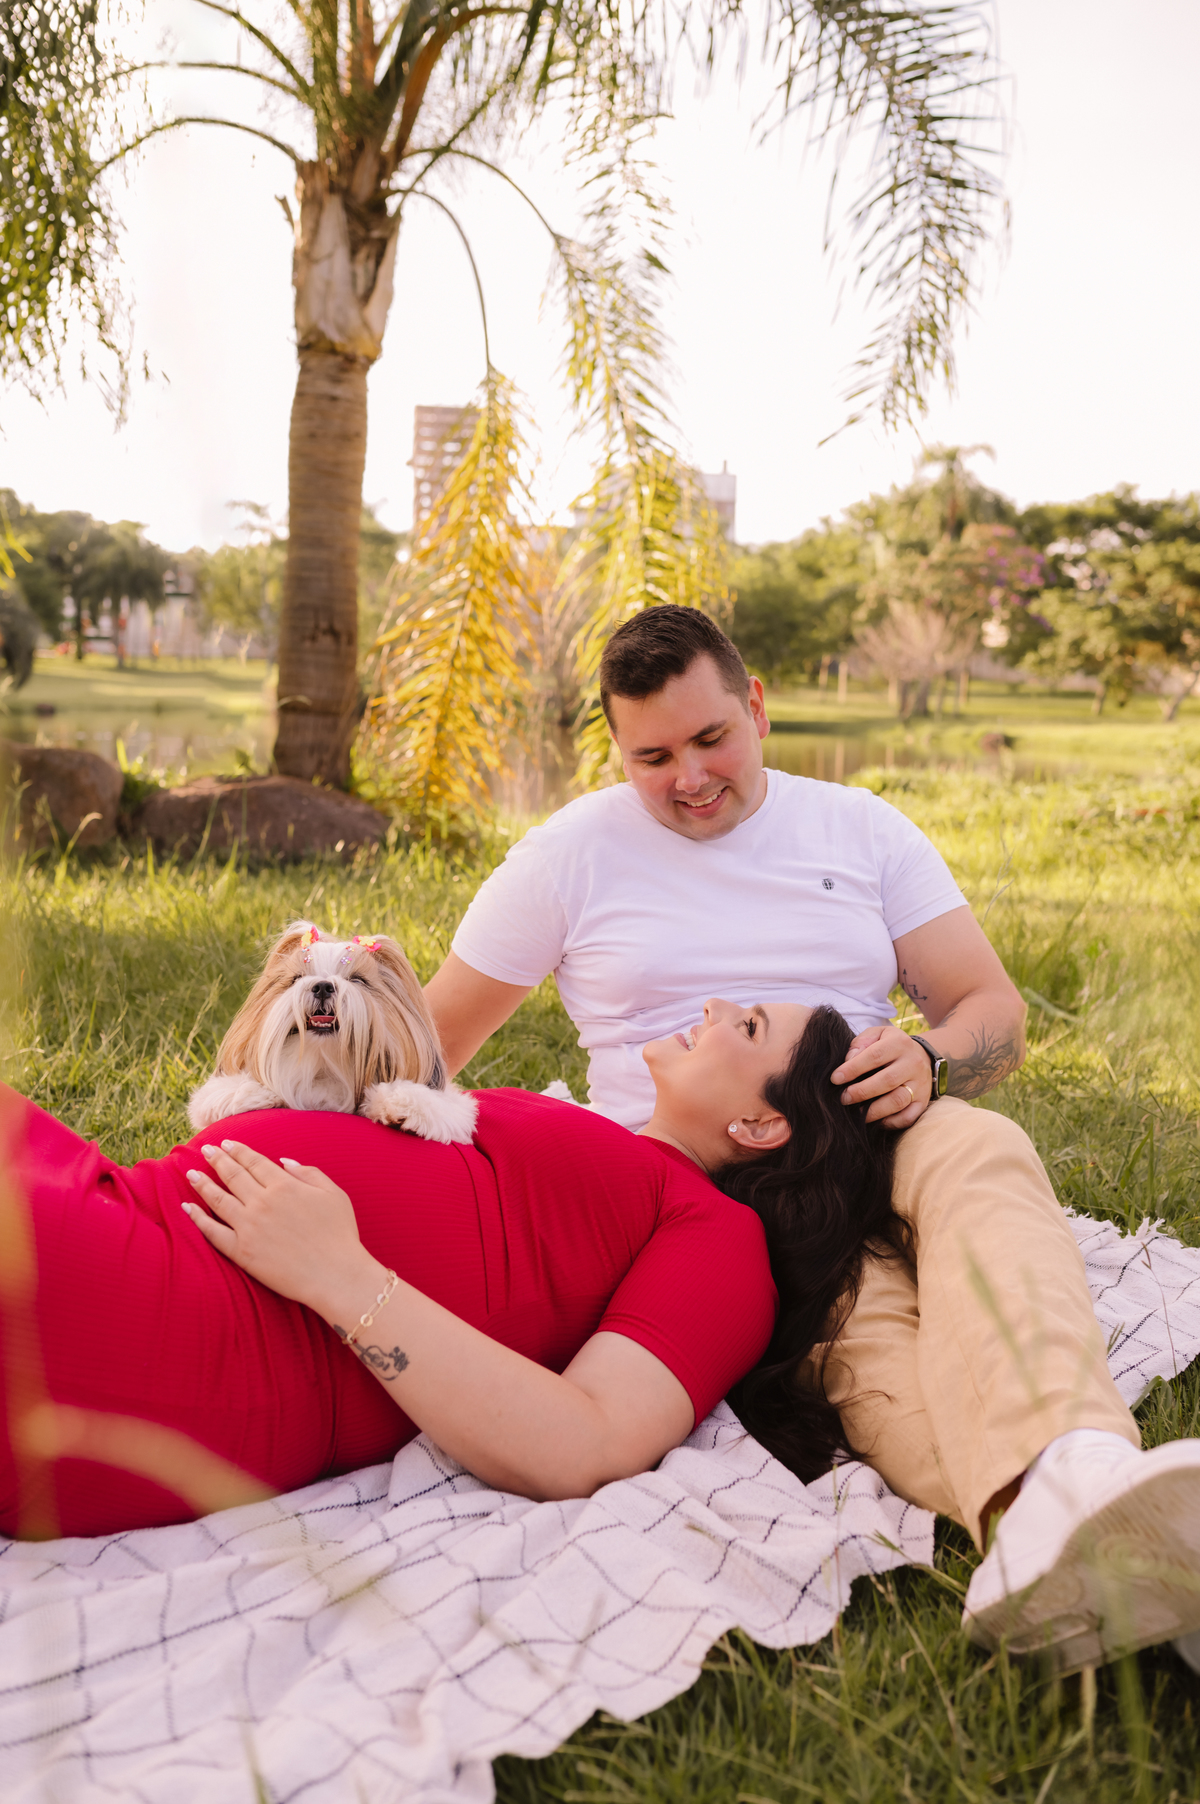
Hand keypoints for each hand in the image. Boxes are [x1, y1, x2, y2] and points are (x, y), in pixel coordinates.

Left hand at [183, 1140, 373, 1314]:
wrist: (335, 1275)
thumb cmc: (340, 1235)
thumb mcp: (333, 1194)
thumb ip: (309, 1173)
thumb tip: (284, 1162)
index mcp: (285, 1185)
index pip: (254, 1161)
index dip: (238, 1150)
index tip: (226, 1143)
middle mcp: (262, 1202)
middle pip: (233, 1175)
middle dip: (217, 1159)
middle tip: (206, 1149)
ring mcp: (249, 1227)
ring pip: (218, 1199)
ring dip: (202, 1184)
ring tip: (190, 1173)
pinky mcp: (241, 1251)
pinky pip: (213, 1232)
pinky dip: (198, 1219)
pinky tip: (187, 1208)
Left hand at [830, 1025, 933, 1128]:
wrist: (922, 1056)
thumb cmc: (890, 1046)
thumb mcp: (877, 1034)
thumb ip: (861, 1043)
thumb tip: (848, 1060)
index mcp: (899, 1043)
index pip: (874, 1056)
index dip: (853, 1069)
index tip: (835, 1079)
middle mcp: (913, 1063)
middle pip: (887, 1081)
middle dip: (861, 1092)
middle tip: (844, 1098)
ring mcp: (920, 1084)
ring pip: (898, 1101)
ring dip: (874, 1111)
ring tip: (857, 1113)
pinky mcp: (923, 1101)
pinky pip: (908, 1117)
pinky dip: (891, 1122)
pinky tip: (876, 1120)